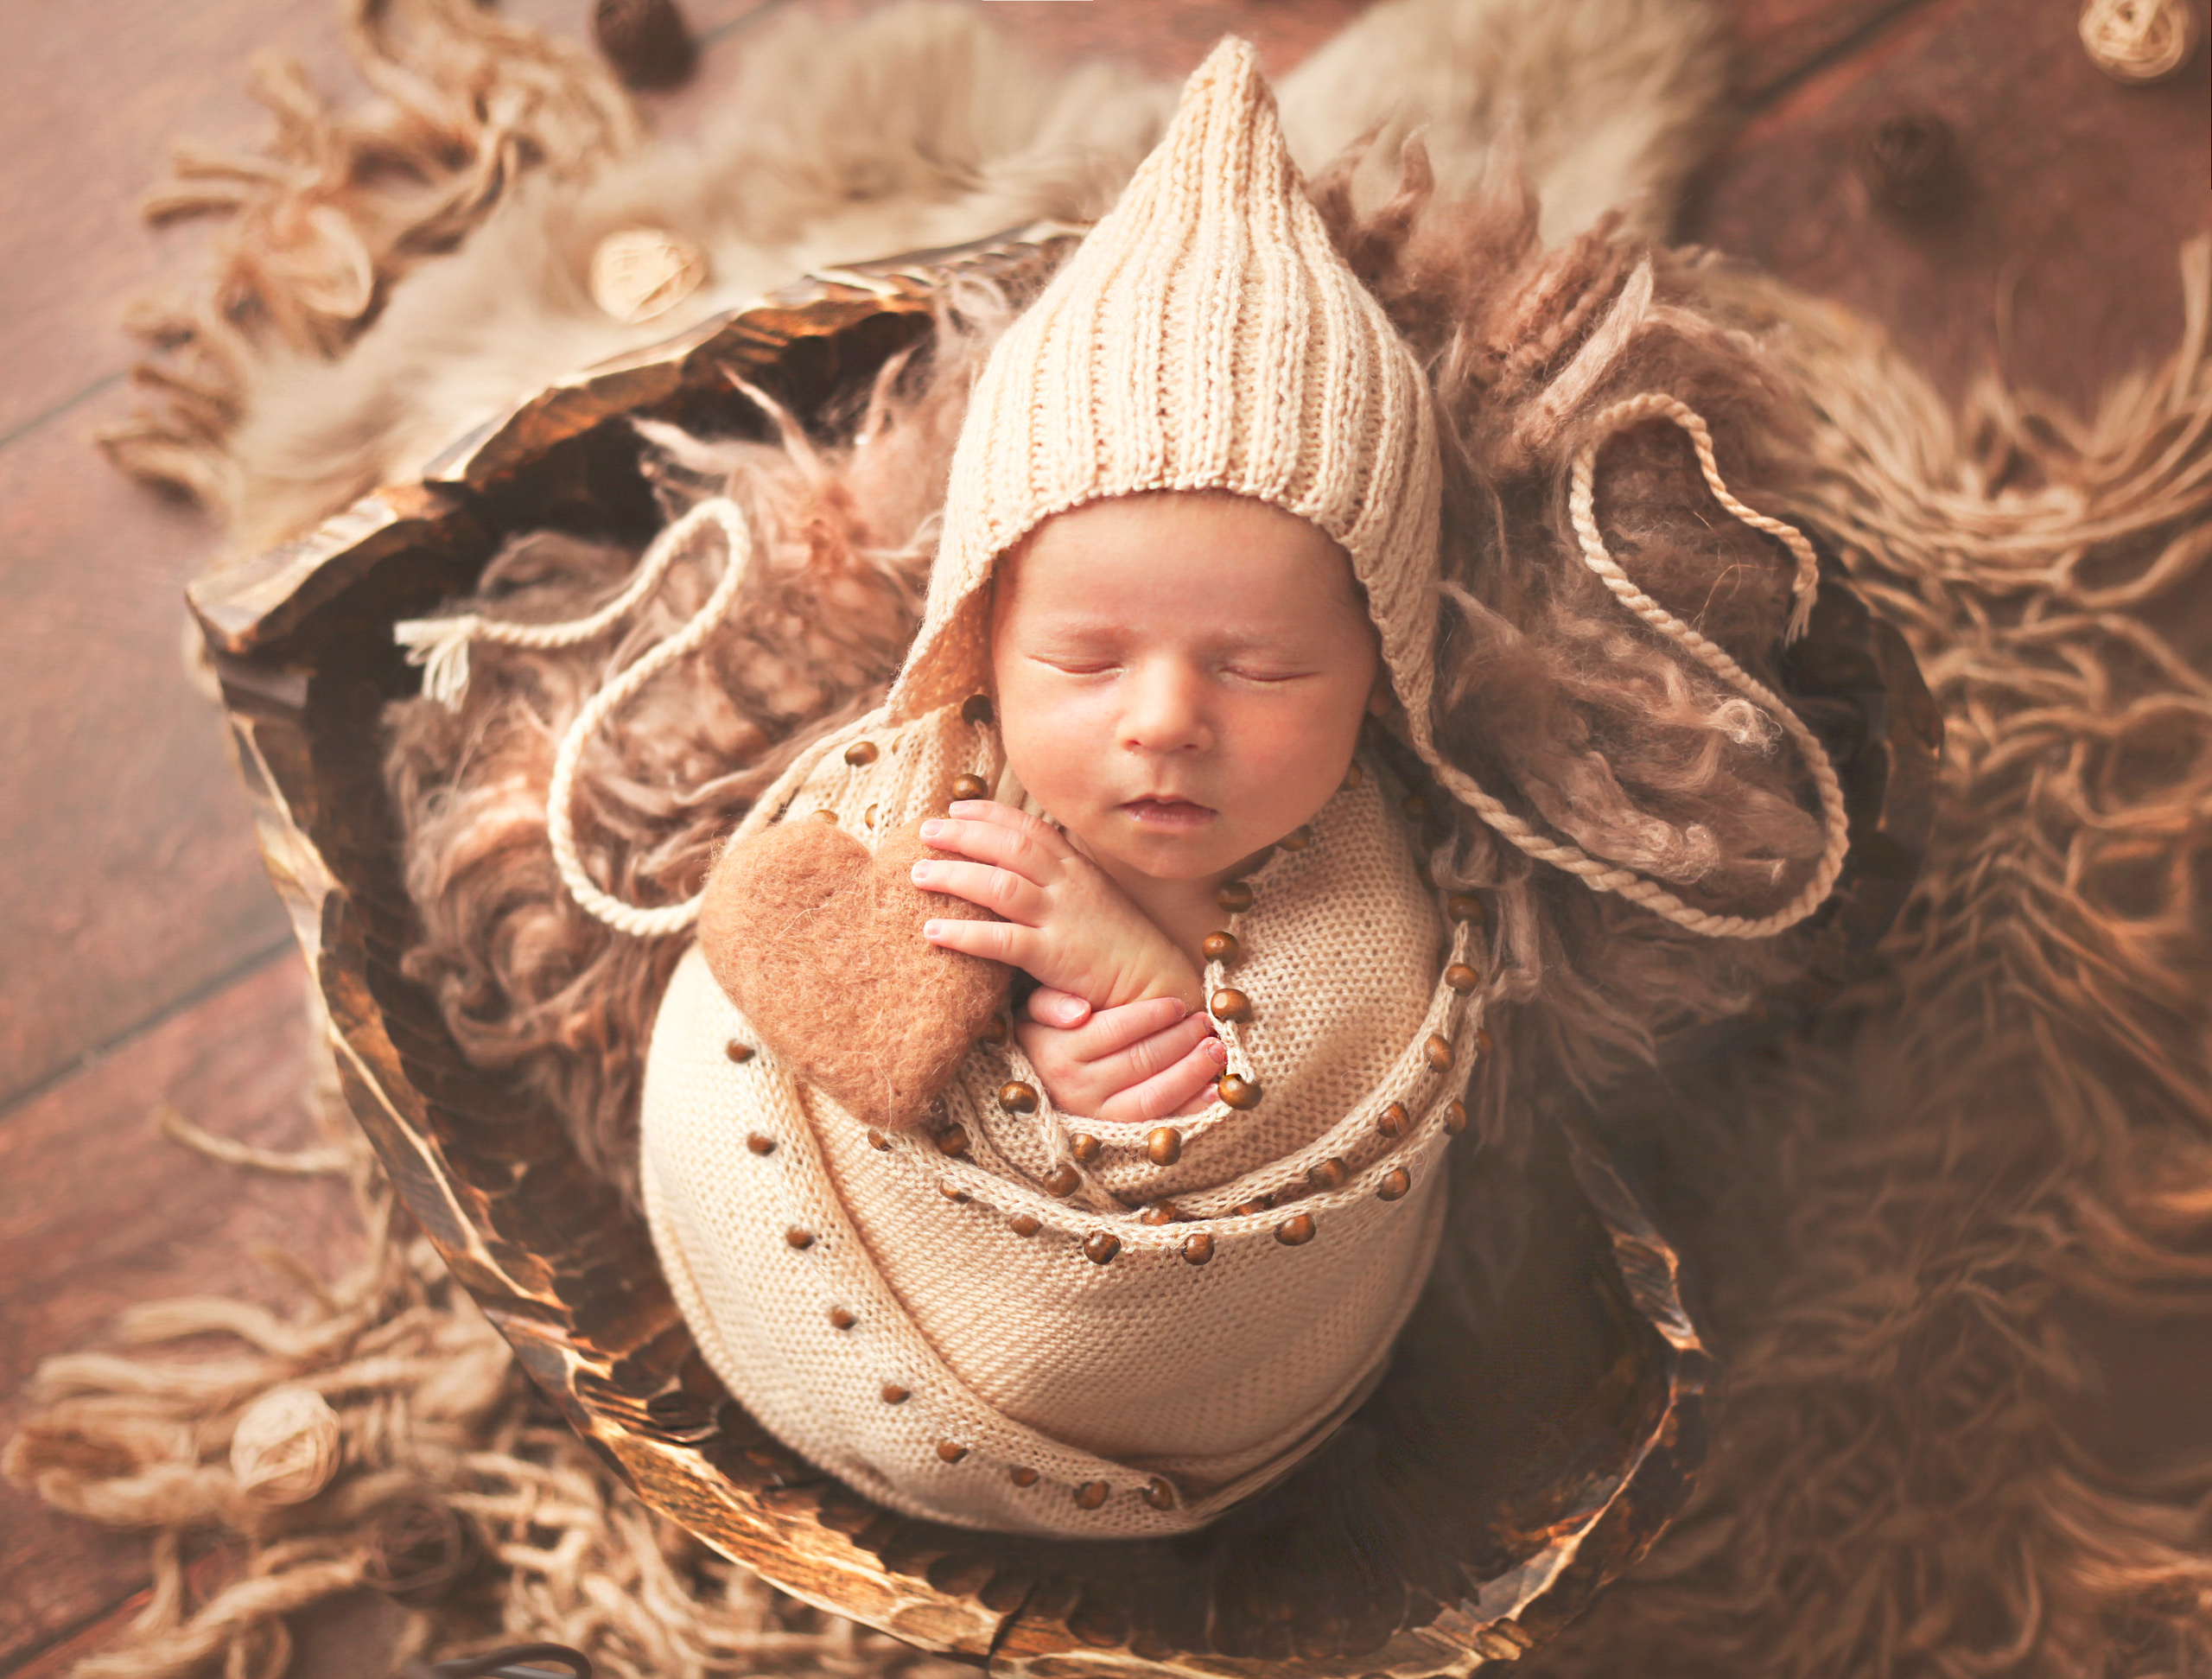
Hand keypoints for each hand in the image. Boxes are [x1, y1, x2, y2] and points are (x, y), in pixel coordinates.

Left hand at [913, 801, 1203, 1011]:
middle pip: (1008, 847)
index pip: (1029, 828)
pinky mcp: (1056, 956)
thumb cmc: (1120, 946)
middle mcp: (1068, 885)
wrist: (1156, 984)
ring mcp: (1062, 918)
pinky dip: (964, 934)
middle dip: (963, 835)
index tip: (957, 808)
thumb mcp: (1094, 899)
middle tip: (925, 830)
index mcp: (1077, 868)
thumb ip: (1061, 880)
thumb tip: (1022, 867)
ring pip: (999, 886)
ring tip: (918, 874)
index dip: (991, 814)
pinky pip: (1001, 941)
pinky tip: (933, 932)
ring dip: (954, 876)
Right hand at [1015, 989, 1226, 1122]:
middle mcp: (1075, 1088)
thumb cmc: (1045, 1037)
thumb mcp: (1034, 1013)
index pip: (1116, 1030)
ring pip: (1153, 1096)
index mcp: (1058, 1052)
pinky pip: (1159, 1123)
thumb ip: (1051, 1003)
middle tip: (1205, 1024)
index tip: (1178, 1005)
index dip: (1153, 1016)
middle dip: (1180, 1040)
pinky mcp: (1115, 1134)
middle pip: (1141, 1061)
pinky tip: (1214, 1090)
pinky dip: (1191, 1107)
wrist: (1033, 1084)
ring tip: (1215, 1050)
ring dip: (1190, 1072)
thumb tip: (1079, 1012)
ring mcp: (1096, 1116)